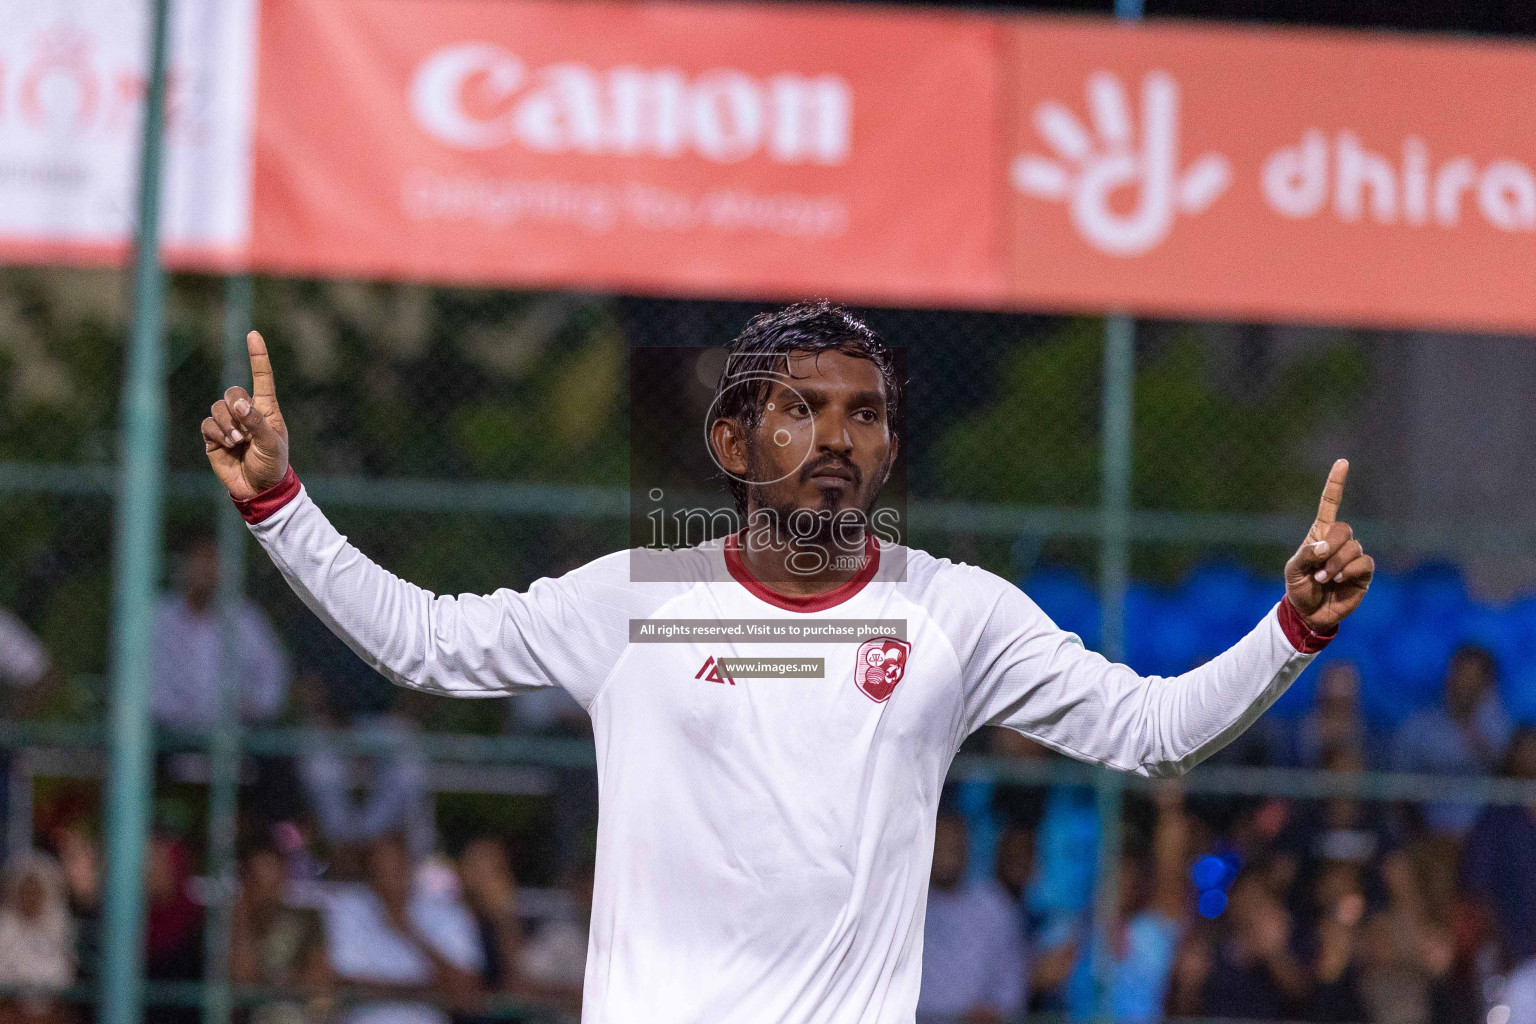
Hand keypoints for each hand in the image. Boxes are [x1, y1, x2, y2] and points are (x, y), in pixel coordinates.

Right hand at [202, 331, 288, 499]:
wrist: (259, 489)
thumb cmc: (272, 464)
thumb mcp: (271, 443)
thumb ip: (256, 422)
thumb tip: (238, 403)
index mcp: (266, 408)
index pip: (262, 377)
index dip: (258, 356)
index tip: (253, 334)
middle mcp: (245, 412)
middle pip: (231, 391)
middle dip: (236, 407)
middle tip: (246, 431)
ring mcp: (228, 424)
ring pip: (217, 408)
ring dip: (227, 424)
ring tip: (239, 442)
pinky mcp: (213, 437)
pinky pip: (208, 424)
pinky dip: (217, 433)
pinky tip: (228, 445)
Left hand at [1284, 459, 1372, 631]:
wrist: (1309, 613)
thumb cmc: (1299, 588)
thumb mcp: (1293, 570)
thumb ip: (1306, 555)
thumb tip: (1324, 547)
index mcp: (1319, 535)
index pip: (1330, 504)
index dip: (1336, 484)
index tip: (1342, 462)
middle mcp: (1338, 542)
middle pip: (1343, 528)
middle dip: (1331, 545)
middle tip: (1318, 564)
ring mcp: (1352, 557)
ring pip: (1353, 547)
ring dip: (1336, 563)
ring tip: (1324, 578)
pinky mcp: (1363, 573)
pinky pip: (1363, 562)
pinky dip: (1348, 570)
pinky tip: (1337, 580)